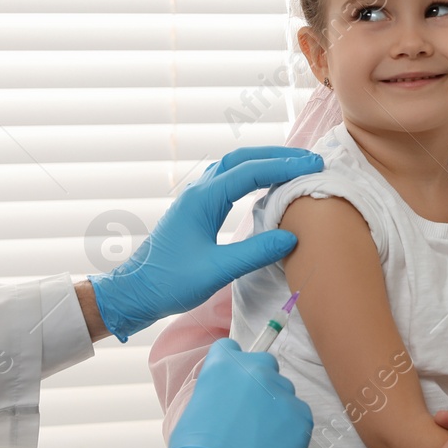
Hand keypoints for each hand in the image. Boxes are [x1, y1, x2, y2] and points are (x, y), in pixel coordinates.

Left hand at [90, 146, 321, 339]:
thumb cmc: (170, 282)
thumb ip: (255, 253)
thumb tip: (292, 237)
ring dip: (263, 162)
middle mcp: (199, 191)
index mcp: (202, 199)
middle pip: (242, 158)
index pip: (250, 171)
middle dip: (277, 156)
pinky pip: (228, 181)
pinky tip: (266, 186)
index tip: (313, 165)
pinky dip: (251, 176)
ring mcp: (196, 198)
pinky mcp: (196, 210)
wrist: (134, 292)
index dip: (284, 166)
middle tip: (309, 160)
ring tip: (293, 167)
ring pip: (233, 167)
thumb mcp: (216, 271)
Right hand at [163, 339, 313, 447]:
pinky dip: (290, 429)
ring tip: (260, 437)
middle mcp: (255, 368)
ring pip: (283, 391)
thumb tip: (232, 394)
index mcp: (224, 363)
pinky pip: (299, 415)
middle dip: (259, 385)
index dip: (233, 369)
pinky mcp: (300, 415)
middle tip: (248, 415)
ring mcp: (280, 391)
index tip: (232, 386)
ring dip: (275, 407)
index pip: (233, 349)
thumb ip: (220, 389)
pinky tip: (273, 447)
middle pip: (265, 365)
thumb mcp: (198, 405)